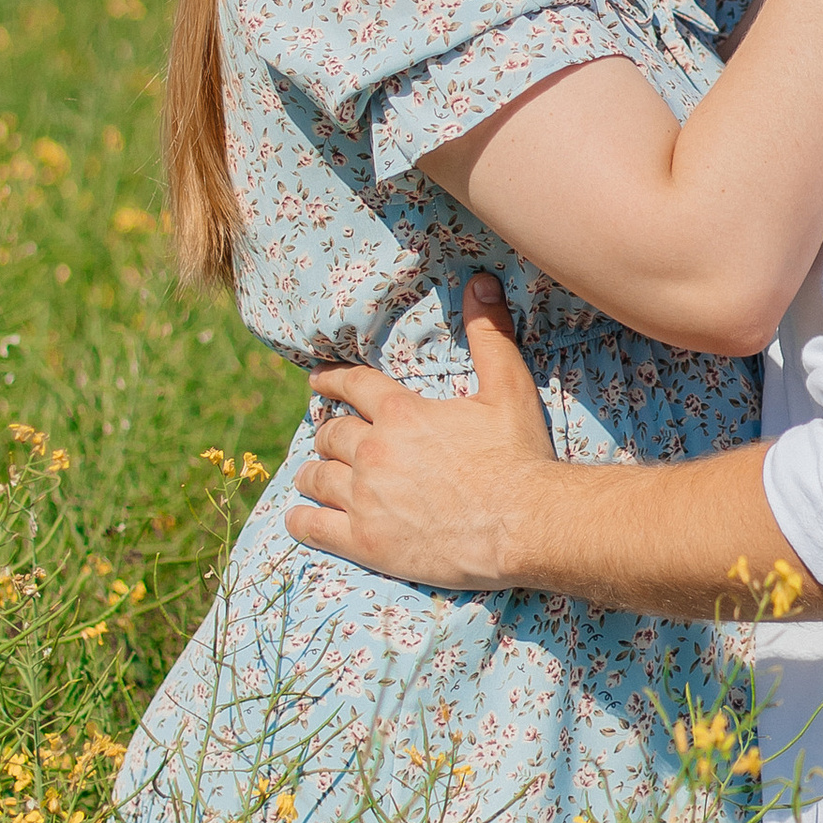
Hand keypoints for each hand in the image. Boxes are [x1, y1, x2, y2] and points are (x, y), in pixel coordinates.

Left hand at [290, 274, 554, 591]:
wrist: (525, 524)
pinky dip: (300, 520)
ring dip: (312, 472)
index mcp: (401, 412)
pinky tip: (298, 517)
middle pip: (331, 433)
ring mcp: (365, 498)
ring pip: (316, 476)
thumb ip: (489, 335)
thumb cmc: (519, 456)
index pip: (352, 384)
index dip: (332, 379)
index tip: (318, 381)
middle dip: (328, 431)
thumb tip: (482, 281)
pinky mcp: (365, 541)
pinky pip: (312, 526)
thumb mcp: (508, 388)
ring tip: (312, 475)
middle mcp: (374, 451)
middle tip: (328, 437)